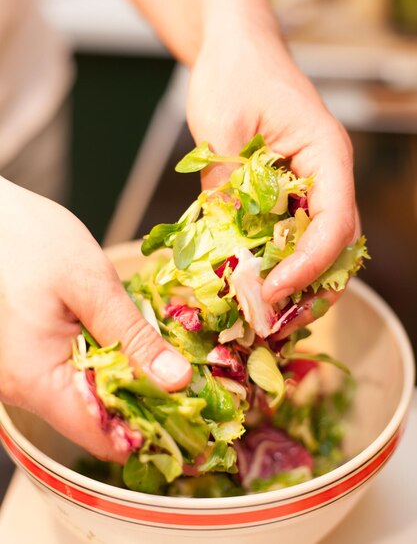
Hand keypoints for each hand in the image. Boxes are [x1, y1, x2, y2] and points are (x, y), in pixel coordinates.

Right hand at [0, 179, 190, 461]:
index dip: (150, 427)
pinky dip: (106, 363)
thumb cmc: (30, 240)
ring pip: (88, 400)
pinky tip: (124, 339)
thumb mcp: (91, 284)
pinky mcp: (30, 361)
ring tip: (157, 351)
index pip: (102, 438)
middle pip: (97, 421)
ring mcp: (24, 377)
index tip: (189, 407)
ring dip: (126, 378)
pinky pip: (75, 377)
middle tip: (182, 370)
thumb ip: (133, 336)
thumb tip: (176, 381)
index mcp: (36, 379)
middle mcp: (23, 390)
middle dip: (144, 399)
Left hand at [187, 24, 359, 328]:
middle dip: (309, 287)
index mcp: (325, 154)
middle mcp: (326, 175)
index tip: (272, 291)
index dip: (309, 265)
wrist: (232, 46)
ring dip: (293, 282)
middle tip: (273, 322)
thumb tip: (223, 245)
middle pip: (335, 245)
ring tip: (263, 316)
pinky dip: (273, 261)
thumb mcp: (223, 127)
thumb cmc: (235, 71)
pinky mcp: (284, 190)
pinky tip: (249, 282)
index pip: (335, 222)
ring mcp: (307, 184)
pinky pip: (287, 233)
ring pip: (314, 245)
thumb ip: (227, 186)